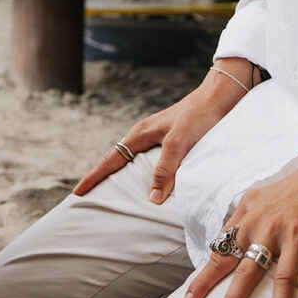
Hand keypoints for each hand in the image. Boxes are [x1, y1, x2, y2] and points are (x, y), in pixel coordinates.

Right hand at [74, 59, 252, 202]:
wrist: (220, 97)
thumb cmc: (199, 116)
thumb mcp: (180, 143)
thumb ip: (165, 170)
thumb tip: (151, 199)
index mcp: (141, 134)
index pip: (111, 160)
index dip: (94, 177)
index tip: (78, 192)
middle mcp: (145, 135)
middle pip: (117, 160)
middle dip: (102, 178)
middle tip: (89, 199)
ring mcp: (157, 138)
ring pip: (132, 161)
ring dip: (122, 177)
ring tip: (113, 197)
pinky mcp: (170, 142)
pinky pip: (148, 162)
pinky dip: (141, 175)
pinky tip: (148, 186)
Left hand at [182, 156, 297, 297]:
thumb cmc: (285, 192)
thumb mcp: (253, 202)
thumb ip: (238, 225)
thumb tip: (218, 246)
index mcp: (247, 219)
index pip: (220, 253)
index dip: (204, 279)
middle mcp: (266, 226)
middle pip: (246, 269)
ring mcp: (294, 232)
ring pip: (283, 276)